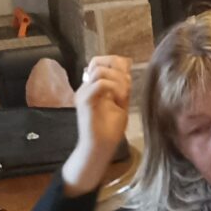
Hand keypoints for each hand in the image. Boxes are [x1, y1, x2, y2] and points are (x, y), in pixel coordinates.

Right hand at [61, 55, 133, 195]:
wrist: (99, 148)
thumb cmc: (109, 130)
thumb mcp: (120, 104)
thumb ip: (121, 88)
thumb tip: (126, 70)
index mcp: (93, 87)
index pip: (101, 63)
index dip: (117, 65)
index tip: (127, 82)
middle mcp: (86, 87)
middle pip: (99, 62)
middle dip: (118, 71)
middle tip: (125, 89)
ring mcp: (83, 93)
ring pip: (100, 71)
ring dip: (117, 81)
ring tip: (122, 97)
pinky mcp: (84, 100)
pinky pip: (100, 84)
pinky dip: (115, 88)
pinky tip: (120, 100)